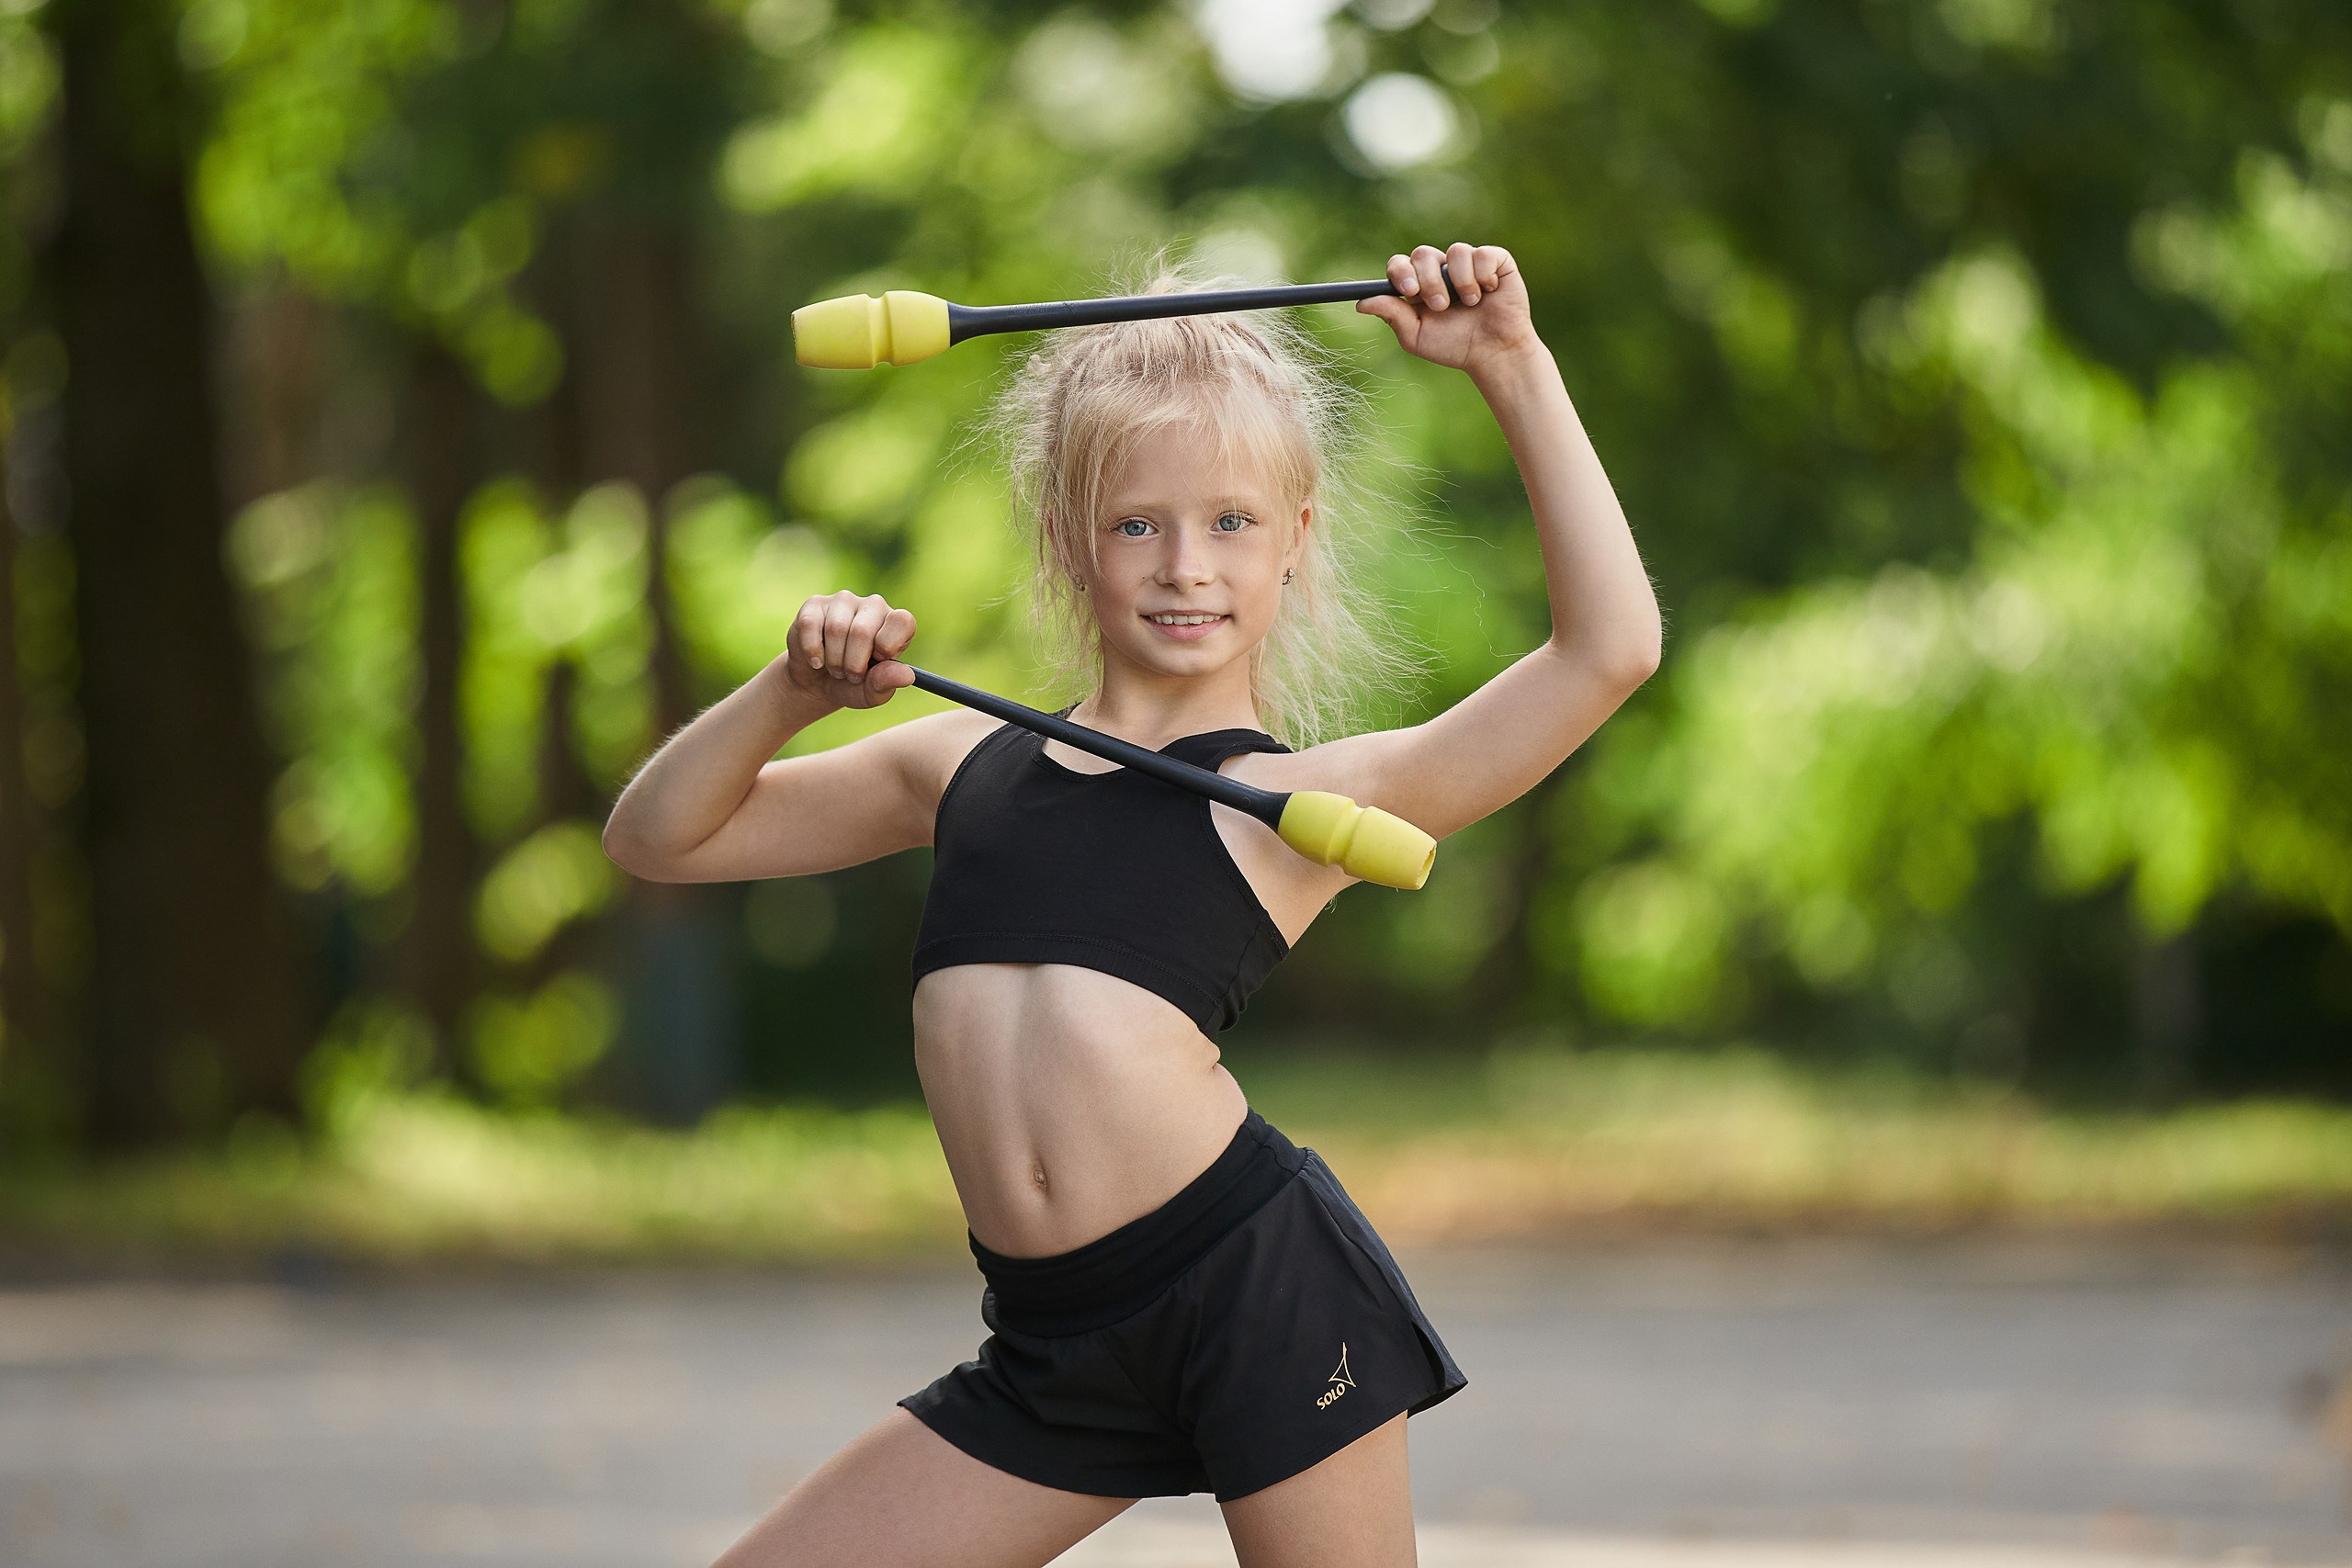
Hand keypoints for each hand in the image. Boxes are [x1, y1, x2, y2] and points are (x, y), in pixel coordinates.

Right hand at [774, 589, 917, 710]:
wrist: (817, 683)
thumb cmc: (852, 686)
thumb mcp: (871, 693)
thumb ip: (887, 683)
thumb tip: (907, 676)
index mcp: (896, 625)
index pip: (902, 621)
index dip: (888, 644)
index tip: (877, 660)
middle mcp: (873, 606)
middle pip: (863, 631)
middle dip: (853, 664)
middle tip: (850, 675)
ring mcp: (844, 601)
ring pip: (836, 628)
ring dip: (833, 660)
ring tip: (835, 668)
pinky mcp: (815, 604)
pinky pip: (810, 624)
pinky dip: (812, 651)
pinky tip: (816, 659)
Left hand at [1357, 242, 1536, 374]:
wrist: (1493, 353)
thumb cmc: (1454, 346)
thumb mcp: (1416, 335)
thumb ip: (1391, 315)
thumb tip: (1360, 302)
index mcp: (1418, 284)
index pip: (1400, 264)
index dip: (1401, 272)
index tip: (1408, 291)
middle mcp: (1440, 269)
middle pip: (1422, 254)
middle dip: (1429, 281)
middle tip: (1440, 306)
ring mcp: (1467, 263)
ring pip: (1455, 251)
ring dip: (1459, 281)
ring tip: (1470, 303)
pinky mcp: (1494, 261)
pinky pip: (1482, 254)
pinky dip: (1482, 275)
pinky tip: (1488, 292)